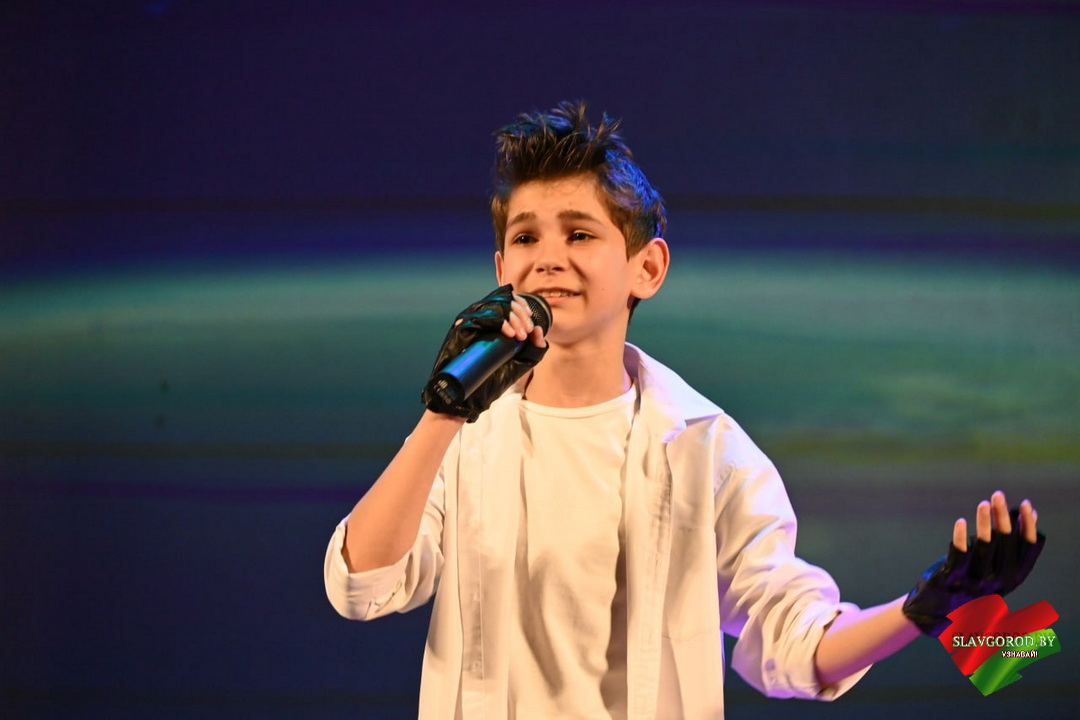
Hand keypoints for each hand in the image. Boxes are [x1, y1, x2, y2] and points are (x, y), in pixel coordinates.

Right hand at [421, 284, 547, 421]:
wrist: (472, 396)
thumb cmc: (493, 379)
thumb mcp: (520, 363)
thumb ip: (534, 349)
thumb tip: (539, 330)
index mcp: (492, 321)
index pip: (507, 300)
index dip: (522, 306)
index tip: (530, 323)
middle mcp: (480, 317)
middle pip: (502, 301)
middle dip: (520, 315)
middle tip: (526, 333)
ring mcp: (470, 321)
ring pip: (493, 306)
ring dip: (512, 317)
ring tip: (518, 335)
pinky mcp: (462, 328)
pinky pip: (481, 317)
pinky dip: (498, 321)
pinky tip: (509, 333)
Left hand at [902, 490, 1044, 636]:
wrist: (933, 614)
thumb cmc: (967, 586)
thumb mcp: (992, 568)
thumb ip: (1008, 546)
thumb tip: (1028, 514)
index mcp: (1010, 581)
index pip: (1027, 552)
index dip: (1028, 528)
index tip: (1026, 506)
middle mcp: (997, 583)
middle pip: (1006, 545)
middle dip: (1003, 518)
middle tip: (997, 495)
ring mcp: (974, 583)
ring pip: (984, 548)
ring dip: (984, 524)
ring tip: (984, 503)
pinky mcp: (950, 580)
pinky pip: (958, 557)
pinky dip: (961, 539)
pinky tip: (962, 522)